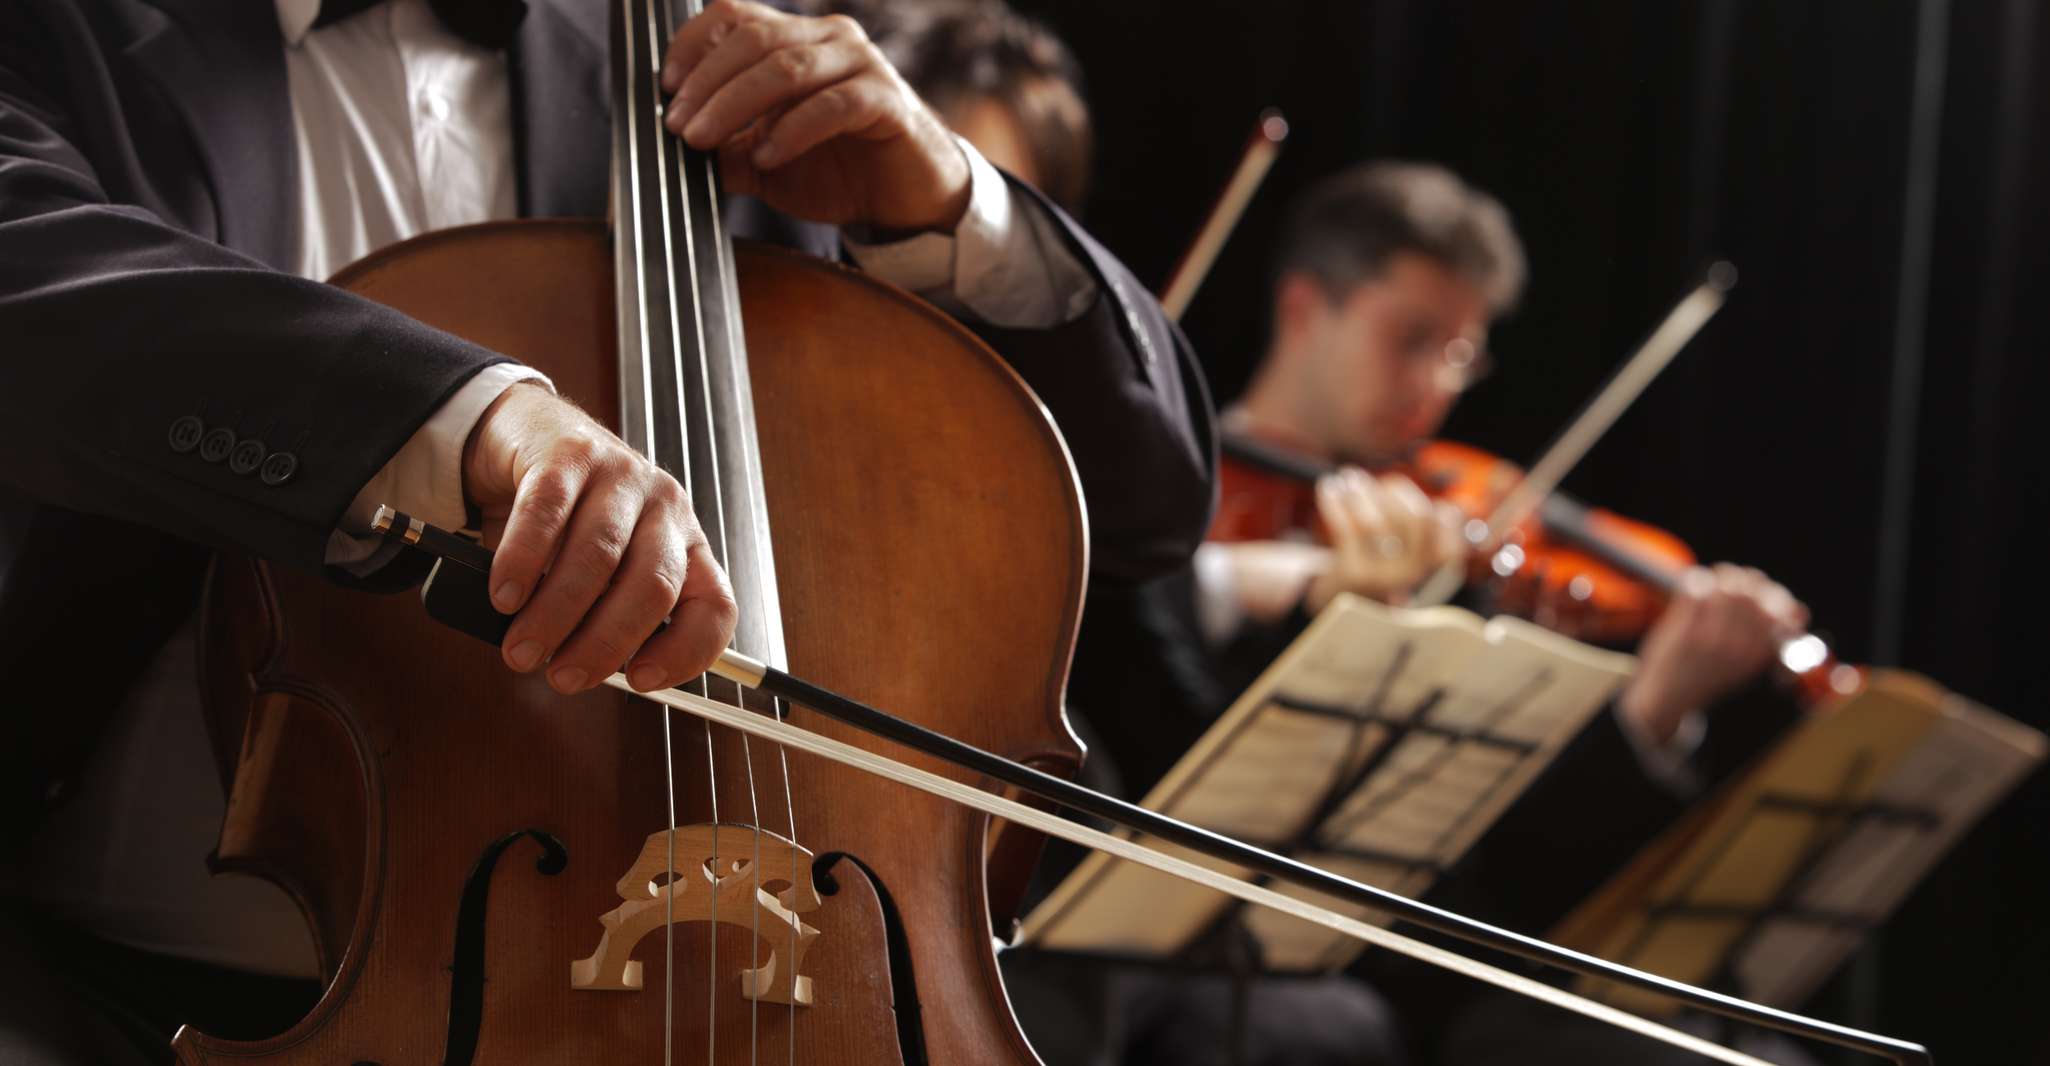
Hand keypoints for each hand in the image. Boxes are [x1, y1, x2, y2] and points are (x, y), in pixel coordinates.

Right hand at [463, 384, 737, 694]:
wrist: (530, 436)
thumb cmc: (569, 521)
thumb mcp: (601, 574)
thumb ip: (601, 616)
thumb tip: (574, 668)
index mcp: (686, 546)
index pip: (714, 606)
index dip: (686, 652)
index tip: (639, 681)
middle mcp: (666, 508)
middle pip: (652, 586)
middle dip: (605, 642)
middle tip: (563, 677)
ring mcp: (622, 476)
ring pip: (600, 553)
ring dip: (557, 613)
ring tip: (523, 648)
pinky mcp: (571, 453)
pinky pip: (548, 511)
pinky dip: (523, 561)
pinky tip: (505, 595)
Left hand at [662, 1, 971, 232]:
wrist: (906, 202)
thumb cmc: (839, 170)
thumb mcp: (765, 162)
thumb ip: (725, 149)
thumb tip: (675, 148)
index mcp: (797, 40)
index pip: (735, 16)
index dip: (693, 45)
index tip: (665, 87)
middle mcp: (830, 39)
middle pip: (754, 39)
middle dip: (707, 83)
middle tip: (678, 125)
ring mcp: (862, 65)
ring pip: (787, 67)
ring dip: (735, 103)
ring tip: (705, 140)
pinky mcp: (887, 102)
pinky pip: (831, 105)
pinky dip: (791, 130)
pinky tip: (767, 155)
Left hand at [1302, 467, 1467, 611]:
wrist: (1340, 602)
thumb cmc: (1378, 564)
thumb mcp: (1407, 550)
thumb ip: (1424, 526)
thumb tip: (1445, 508)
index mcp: (1432, 563)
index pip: (1446, 522)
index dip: (1425, 500)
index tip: (1401, 488)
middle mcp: (1413, 572)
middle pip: (1414, 517)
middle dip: (1390, 489)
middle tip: (1364, 477)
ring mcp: (1384, 576)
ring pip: (1375, 523)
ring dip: (1358, 493)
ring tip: (1346, 477)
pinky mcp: (1354, 574)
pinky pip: (1345, 528)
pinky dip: (1334, 503)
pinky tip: (1328, 488)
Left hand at [1618, 563, 1807, 743]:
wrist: (1666, 698)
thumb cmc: (1710, 674)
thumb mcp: (1748, 663)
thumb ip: (1772, 638)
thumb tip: (1801, 610)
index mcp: (1758, 655)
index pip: (1778, 609)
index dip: (1769, 591)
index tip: (1758, 588)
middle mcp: (1738, 649)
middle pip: (1751, 593)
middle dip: (1744, 578)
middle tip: (1733, 577)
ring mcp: (1709, 640)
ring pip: (1725, 587)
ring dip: (1720, 576)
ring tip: (1715, 579)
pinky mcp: (1682, 631)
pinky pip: (1695, 589)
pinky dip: (1696, 580)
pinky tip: (1693, 583)